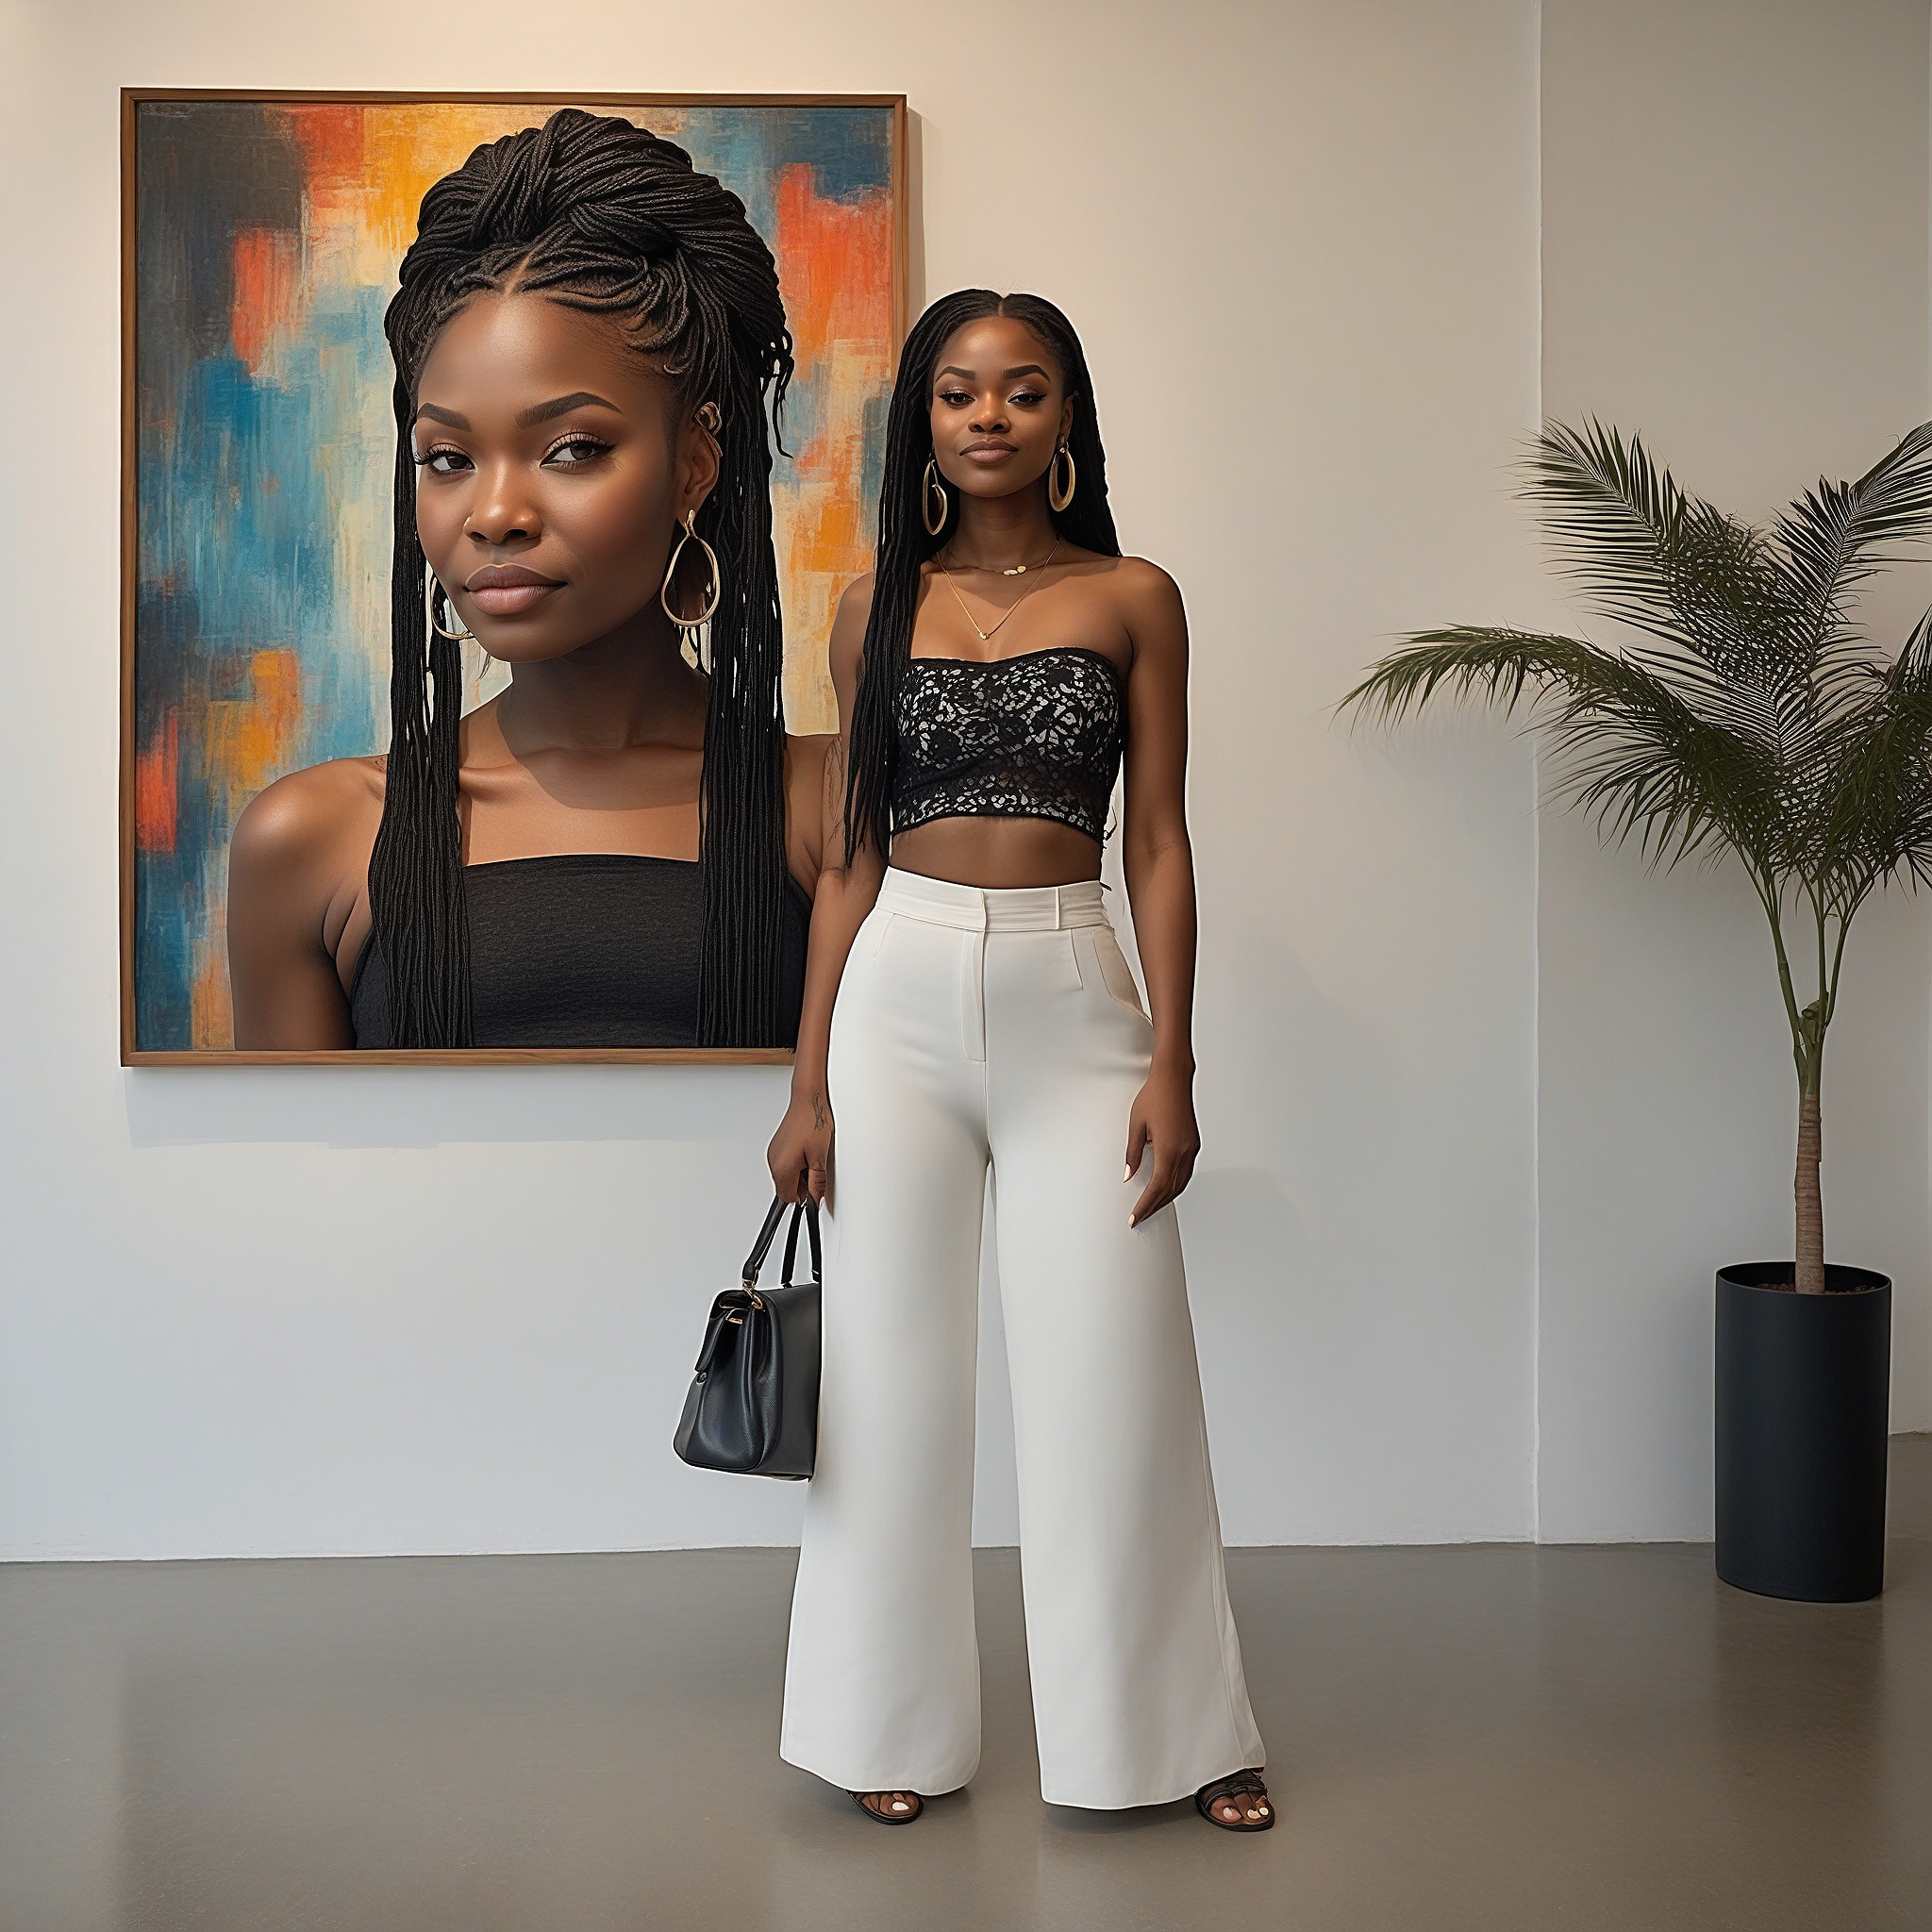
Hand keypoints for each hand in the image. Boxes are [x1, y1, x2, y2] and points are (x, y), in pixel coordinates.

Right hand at [769, 1084, 833, 1205]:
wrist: (808, 1099)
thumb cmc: (813, 1122)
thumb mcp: (820, 1158)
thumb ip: (817, 1183)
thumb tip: (815, 1199)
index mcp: (782, 1168)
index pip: (789, 1198)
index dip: (805, 1197)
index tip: (815, 1189)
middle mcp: (773, 1162)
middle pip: (786, 1187)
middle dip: (803, 1183)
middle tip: (816, 1167)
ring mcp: (773, 1153)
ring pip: (786, 1175)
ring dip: (800, 1172)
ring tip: (813, 1155)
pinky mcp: (777, 1146)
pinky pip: (785, 1163)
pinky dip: (796, 1162)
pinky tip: (807, 1149)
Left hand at [1124, 1065, 1199, 1227]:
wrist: (1174, 1078)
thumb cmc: (1155, 1096)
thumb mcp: (1136, 1126)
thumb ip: (1133, 1154)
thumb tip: (1129, 1175)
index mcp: (1169, 1150)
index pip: (1156, 1188)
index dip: (1145, 1206)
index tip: (1135, 1217)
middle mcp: (1183, 1152)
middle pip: (1169, 1190)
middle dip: (1154, 1206)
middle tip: (1139, 1216)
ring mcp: (1191, 1149)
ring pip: (1180, 1183)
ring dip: (1165, 1198)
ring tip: (1150, 1206)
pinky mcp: (1193, 1144)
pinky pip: (1185, 1172)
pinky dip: (1174, 1185)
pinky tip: (1165, 1187)